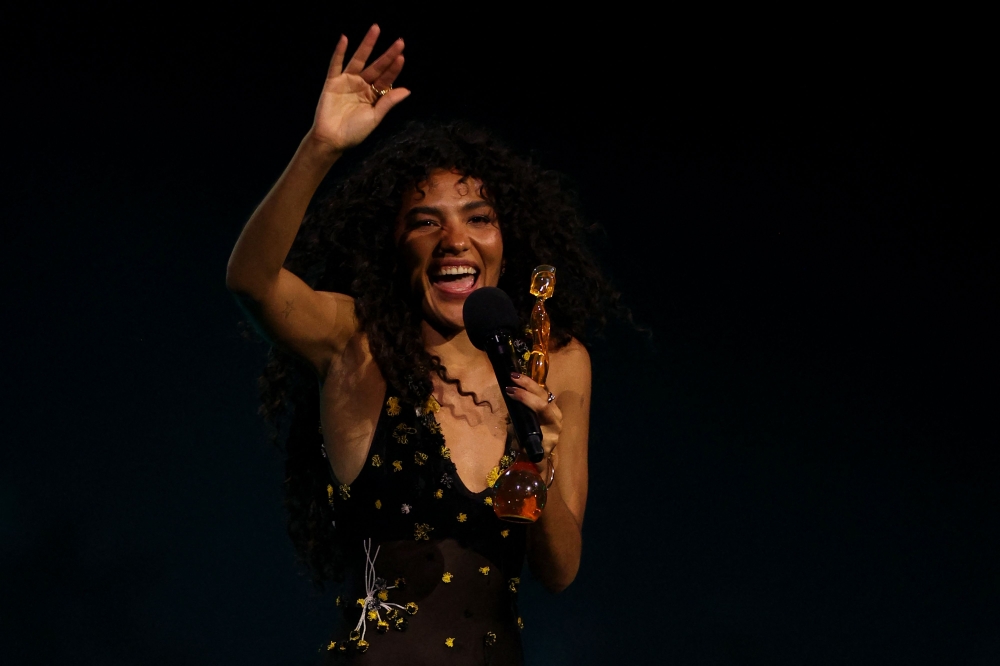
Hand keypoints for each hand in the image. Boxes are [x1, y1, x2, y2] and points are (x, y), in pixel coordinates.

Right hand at [308, 25, 409, 152]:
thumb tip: (407, 90)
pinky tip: (344, 39)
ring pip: (359, 60)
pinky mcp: (332, 82)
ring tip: (376, 29)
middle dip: (388, 55)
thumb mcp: (374, 117)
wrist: (332, 140)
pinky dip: (339, 52)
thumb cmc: (354, 133)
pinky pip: (336, 64)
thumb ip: (388, 102)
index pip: (386, 79)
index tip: (402, 57)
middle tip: (400, 41)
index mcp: (373, 95)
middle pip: (376, 66)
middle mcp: (361, 86)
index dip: (394, 68)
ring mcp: (347, 82)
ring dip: (367, 45)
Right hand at [505, 372, 560, 477]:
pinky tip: (522, 380)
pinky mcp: (551, 407)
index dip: (527, 398)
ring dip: (529, 383)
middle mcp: (557, 416)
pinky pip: (542, 394)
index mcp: (553, 427)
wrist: (540, 455)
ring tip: (515, 376)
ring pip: (544, 392)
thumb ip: (519, 428)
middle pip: (544, 396)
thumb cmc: (531, 451)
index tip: (512, 392)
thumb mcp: (523, 442)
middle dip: (527, 386)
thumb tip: (512, 412)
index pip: (542, 408)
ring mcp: (555, 411)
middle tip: (512, 378)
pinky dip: (531, 386)